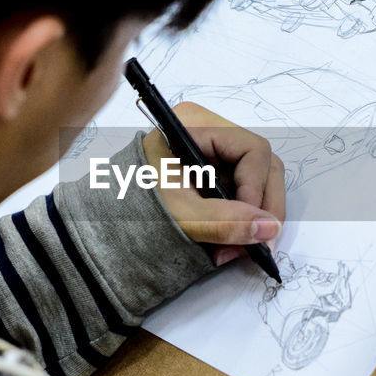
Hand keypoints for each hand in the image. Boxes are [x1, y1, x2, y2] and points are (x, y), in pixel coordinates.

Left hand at [142, 102, 285, 265]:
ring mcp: (214, 154)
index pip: (254, 151)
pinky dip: (241, 221)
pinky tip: (228, 243)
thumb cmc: (132, 205)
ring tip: (236, 250)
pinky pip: (243, 194)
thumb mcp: (182, 214)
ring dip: (253, 220)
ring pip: (258, 183)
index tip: (251, 224)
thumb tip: (269, 229)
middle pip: (262, 166)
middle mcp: (210, 133)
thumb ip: (225, 221)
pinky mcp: (214, 174)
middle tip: (256, 246)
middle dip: (262, 209)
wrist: (106, 219)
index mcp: (198, 125)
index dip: (257, 189)